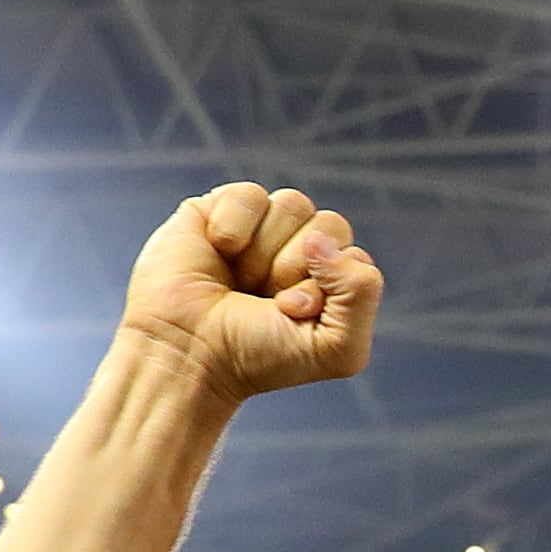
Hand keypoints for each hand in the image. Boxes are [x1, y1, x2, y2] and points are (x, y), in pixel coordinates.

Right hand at [115, 182, 382, 405]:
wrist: (187, 353)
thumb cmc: (259, 356)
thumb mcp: (336, 347)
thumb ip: (362, 294)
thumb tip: (322, 239)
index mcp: (333, 281)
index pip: (355, 258)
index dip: (326, 288)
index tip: (291, 315)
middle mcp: (302, 250)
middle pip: (331, 224)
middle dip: (296, 266)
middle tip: (265, 298)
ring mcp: (263, 227)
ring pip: (294, 203)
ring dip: (264, 252)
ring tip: (240, 279)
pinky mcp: (222, 208)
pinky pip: (252, 195)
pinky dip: (234, 228)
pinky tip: (217, 251)